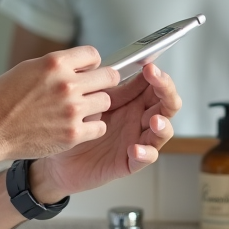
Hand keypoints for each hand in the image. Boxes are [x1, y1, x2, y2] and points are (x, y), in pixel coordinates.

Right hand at [0, 46, 120, 166]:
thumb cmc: (2, 99)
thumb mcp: (28, 68)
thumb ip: (56, 66)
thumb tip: (78, 67)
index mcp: (55, 64)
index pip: (93, 55)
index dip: (91, 64)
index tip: (88, 71)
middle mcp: (66, 84)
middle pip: (109, 77)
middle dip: (102, 82)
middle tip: (94, 89)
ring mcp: (71, 110)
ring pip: (106, 101)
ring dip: (96, 105)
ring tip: (80, 109)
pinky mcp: (72, 134)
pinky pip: (100, 127)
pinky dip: (92, 127)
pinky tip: (78, 126)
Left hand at [30, 64, 181, 201]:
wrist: (60, 158)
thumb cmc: (75, 126)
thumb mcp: (91, 102)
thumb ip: (108, 89)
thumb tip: (116, 67)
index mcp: (133, 102)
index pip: (156, 86)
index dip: (158, 76)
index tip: (150, 66)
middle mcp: (140, 120)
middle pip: (167, 105)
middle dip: (166, 91)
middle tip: (157, 81)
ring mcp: (138, 140)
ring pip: (163, 131)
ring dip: (162, 125)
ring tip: (154, 120)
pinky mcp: (131, 161)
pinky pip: (145, 158)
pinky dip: (144, 153)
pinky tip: (135, 148)